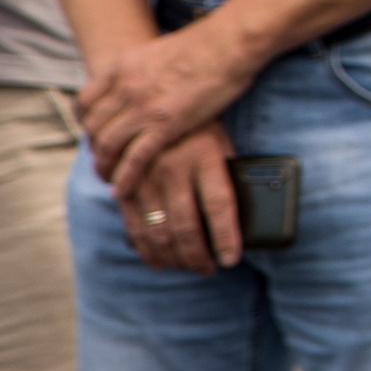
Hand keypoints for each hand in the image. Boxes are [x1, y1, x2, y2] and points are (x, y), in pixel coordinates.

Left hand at [82, 18, 260, 195]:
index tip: (92, 132)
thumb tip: (150, 76)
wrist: (227, 43)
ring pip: (107, 144)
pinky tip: (122, 189)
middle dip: (93, 146)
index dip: (85, 121)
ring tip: (107, 179)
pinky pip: (134, 158)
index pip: (86, 100)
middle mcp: (125, 87)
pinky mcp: (165, 125)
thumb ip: (146, 66)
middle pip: (93, 126)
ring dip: (103, 165)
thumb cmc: (206, 43)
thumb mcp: (159, 49)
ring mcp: (143, 107)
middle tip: (102, 159)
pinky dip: (124, 177)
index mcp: (122, 66)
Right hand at [117, 123, 240, 273]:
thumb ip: (227, 177)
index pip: (219, 206)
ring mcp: (146, 178)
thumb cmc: (200, 129)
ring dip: (175, 258)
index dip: (225, 237)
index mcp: (205, 157)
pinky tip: (160, 262)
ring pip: (159, 231)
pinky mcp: (127, 186)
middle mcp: (174, 169)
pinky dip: (148, 250)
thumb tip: (243, 220)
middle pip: (187, 226)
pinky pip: (135, 226)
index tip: (231, 259)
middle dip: (198, 256)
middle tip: (210, 269)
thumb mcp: (221, 144)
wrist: (155, 102)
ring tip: (190, 267)